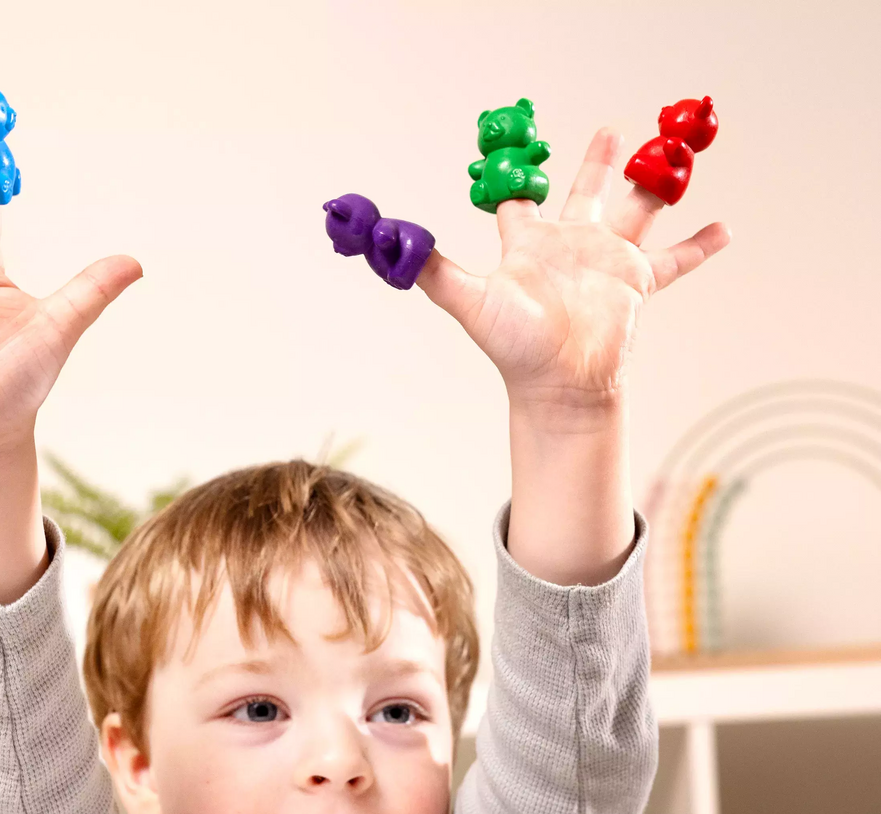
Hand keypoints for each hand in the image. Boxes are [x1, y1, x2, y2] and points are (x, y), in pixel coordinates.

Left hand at [417, 128, 729, 419]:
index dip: (515, 176)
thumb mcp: (470, 300)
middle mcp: (569, 247)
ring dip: (655, 185)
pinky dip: (700, 246)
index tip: (514, 146)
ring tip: (671, 156)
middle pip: (587, 191)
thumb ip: (433, 272)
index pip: (520, 201)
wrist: (560, 385)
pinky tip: (724, 229)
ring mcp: (606, 262)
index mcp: (529, 246)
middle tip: (610, 129)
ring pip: (638, 211)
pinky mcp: (637, 283)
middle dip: (597, 161)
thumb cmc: (515, 346)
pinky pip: (675, 260)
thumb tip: (388, 247)